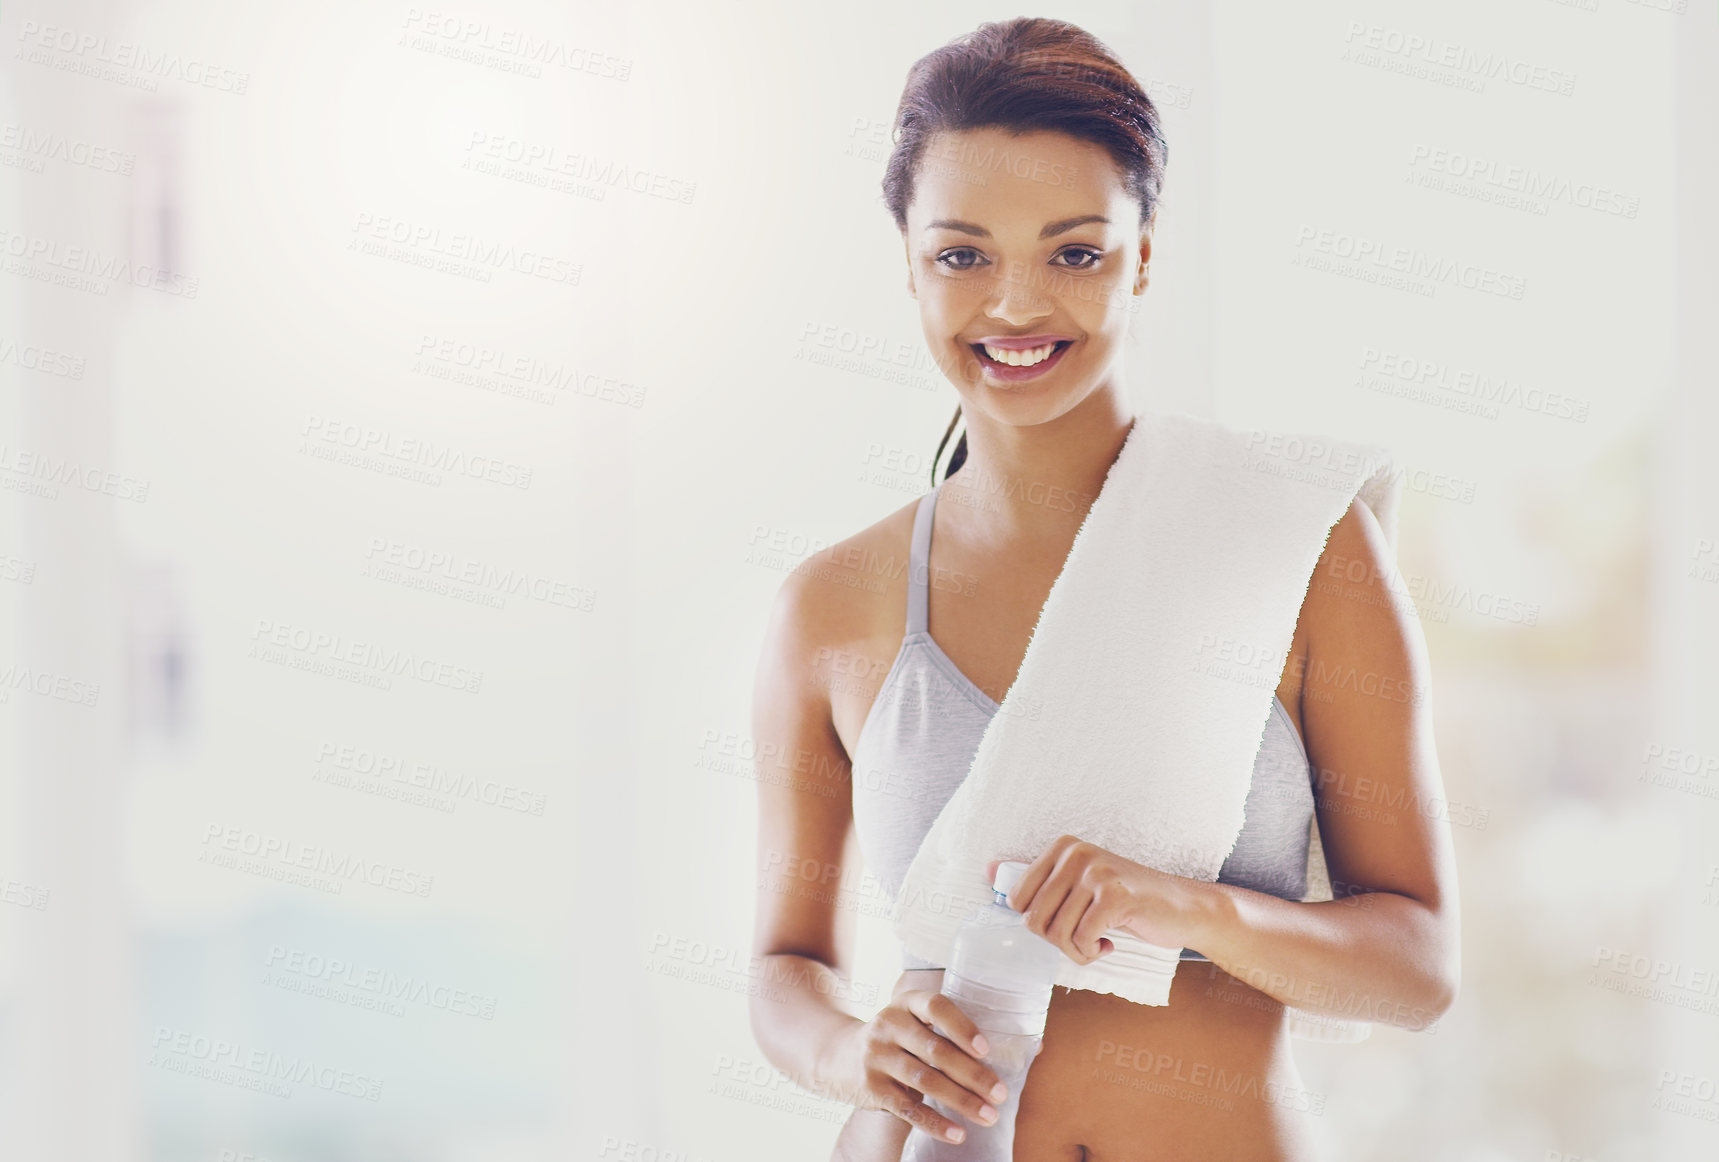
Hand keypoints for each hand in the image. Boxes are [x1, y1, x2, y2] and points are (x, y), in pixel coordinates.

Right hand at [831, 974, 1009, 1145]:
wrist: (838, 1055)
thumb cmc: (899, 1038)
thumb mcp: (917, 1022)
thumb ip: (960, 1030)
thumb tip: (1036, 1046)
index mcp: (906, 1002)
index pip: (936, 1007)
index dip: (962, 1027)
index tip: (987, 1049)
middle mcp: (889, 1024)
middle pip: (935, 1050)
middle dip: (972, 1074)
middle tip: (1000, 1093)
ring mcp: (877, 1055)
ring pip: (924, 1081)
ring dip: (960, 1101)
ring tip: (989, 1115)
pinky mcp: (871, 1086)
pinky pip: (907, 1108)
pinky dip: (934, 1123)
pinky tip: (958, 1134)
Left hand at [987, 835, 1207, 964]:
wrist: (1181, 908)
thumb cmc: (1126, 902)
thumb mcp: (1079, 884)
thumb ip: (1038, 878)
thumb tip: (988, 870)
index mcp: (1062, 847)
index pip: (1018, 900)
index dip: (1040, 923)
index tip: (1066, 921)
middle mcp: (1077, 853)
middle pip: (1034, 920)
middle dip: (1057, 941)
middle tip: (1083, 937)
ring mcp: (1096, 872)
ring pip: (1058, 934)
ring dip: (1078, 950)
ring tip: (1099, 940)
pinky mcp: (1115, 896)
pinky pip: (1082, 939)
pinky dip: (1092, 952)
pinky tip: (1110, 942)